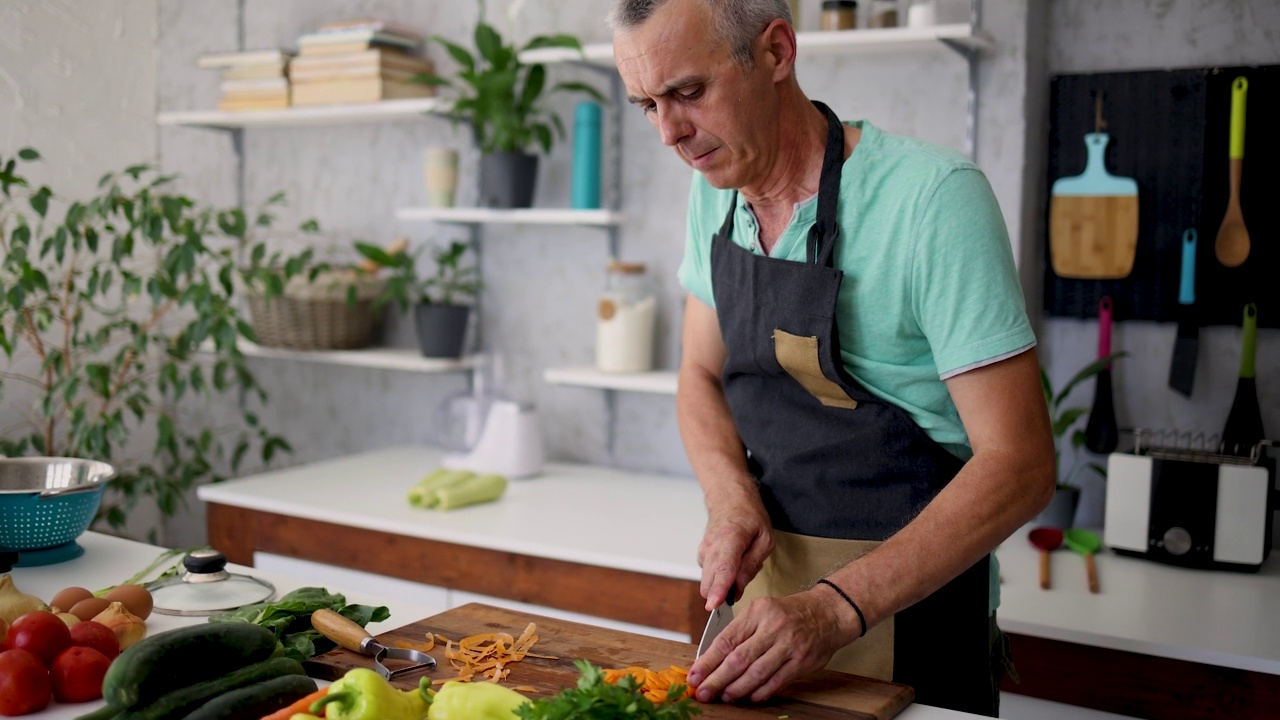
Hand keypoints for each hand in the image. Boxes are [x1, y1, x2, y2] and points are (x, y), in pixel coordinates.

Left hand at [687, 587, 853, 703]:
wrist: (828, 612)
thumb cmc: (789, 613)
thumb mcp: (762, 611)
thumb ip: (741, 632)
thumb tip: (713, 659)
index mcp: (757, 612)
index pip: (726, 640)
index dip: (707, 661)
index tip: (694, 675)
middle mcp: (772, 627)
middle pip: (738, 659)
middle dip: (716, 679)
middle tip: (703, 693)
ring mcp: (789, 645)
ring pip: (756, 672)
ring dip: (737, 688)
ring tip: (724, 696)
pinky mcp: (802, 661)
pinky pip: (777, 681)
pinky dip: (761, 691)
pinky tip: (749, 697)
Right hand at [697, 490, 772, 609]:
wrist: (729, 499)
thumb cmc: (750, 517)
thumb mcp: (764, 540)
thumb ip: (751, 567)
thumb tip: (737, 590)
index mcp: (731, 538)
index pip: (723, 568)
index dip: (719, 589)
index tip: (714, 604)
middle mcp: (712, 545)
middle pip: (710, 580)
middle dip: (721, 593)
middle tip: (740, 586)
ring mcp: (703, 550)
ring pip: (708, 581)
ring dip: (722, 585)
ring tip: (740, 567)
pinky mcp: (701, 555)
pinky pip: (709, 575)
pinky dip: (719, 577)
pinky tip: (732, 565)